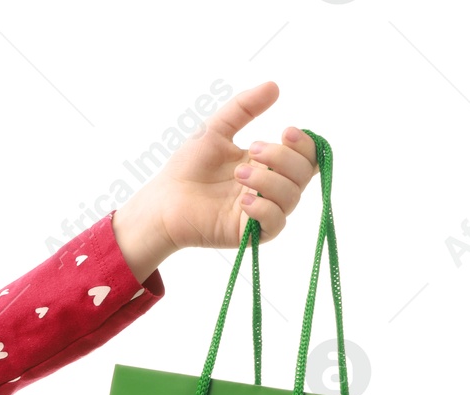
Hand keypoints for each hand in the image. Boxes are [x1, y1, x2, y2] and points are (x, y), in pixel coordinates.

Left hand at [113, 80, 318, 275]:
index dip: (305, 144)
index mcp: (269, 164)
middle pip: (305, 173)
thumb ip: (243, 108)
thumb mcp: (216, 130)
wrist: (163, 199)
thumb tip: (274, 86)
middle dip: (283, 157)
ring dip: (269, 181)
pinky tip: (241, 200)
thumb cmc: (188, 167)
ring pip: (292, 197)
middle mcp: (271, 187)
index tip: (286, 131)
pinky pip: (276, 223)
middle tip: (251, 150)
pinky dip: (264, 209)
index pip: (306, 155)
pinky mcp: (250, 233)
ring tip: (238, 173)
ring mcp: (262, 210)